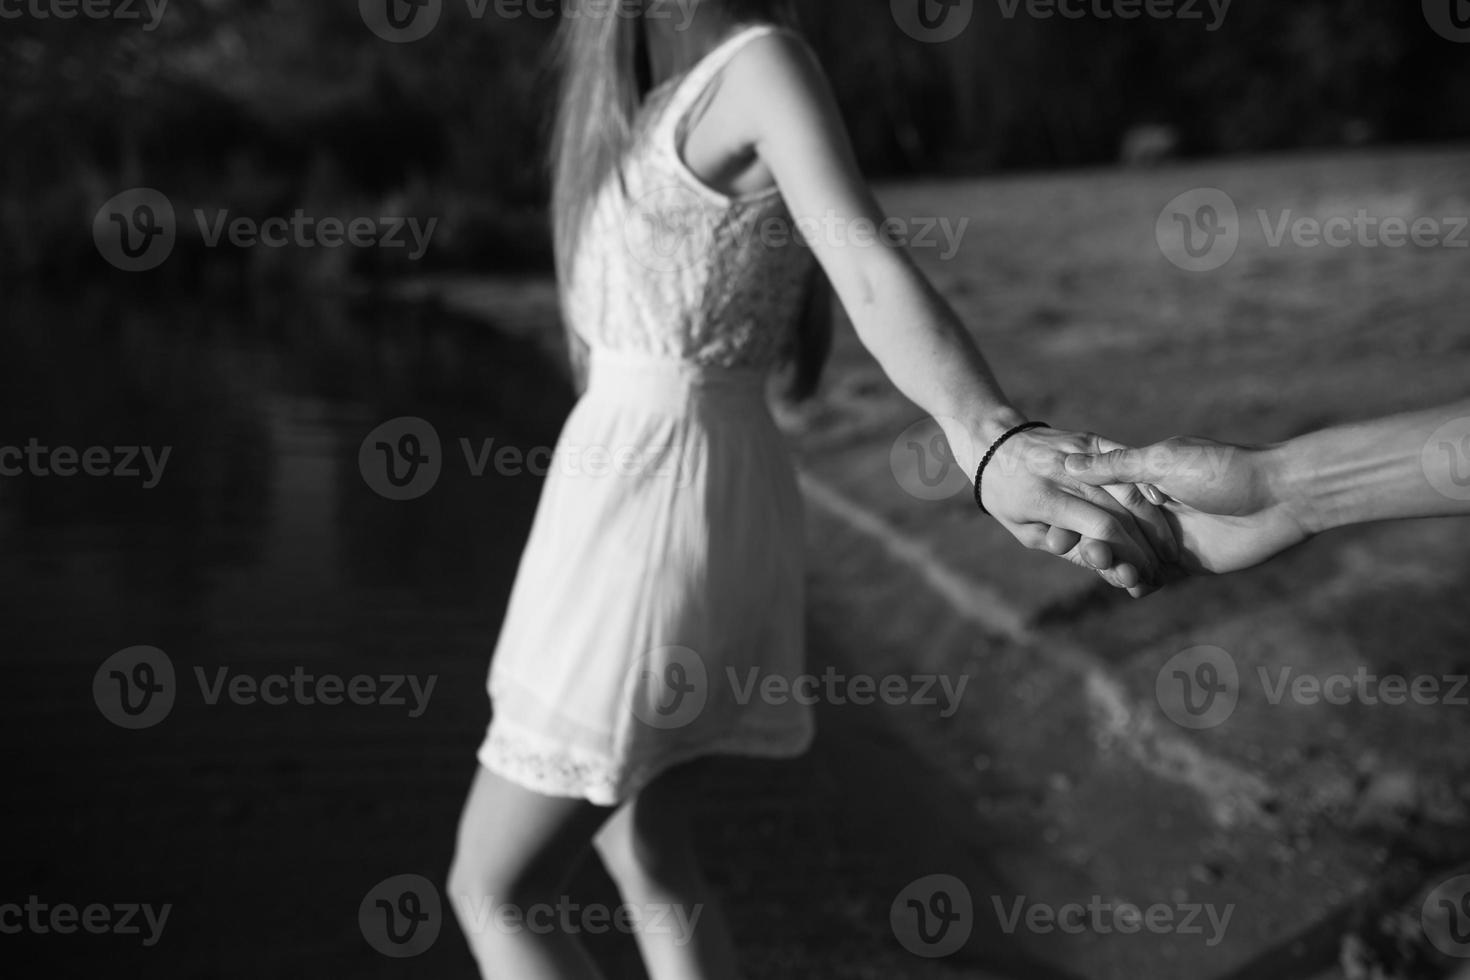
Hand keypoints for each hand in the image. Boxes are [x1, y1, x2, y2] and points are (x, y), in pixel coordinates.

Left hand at [978, 427, 1179, 595]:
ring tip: (1166, 549)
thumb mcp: (1026, 532)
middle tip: (1159, 570)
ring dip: (1153, 521)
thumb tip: (1110, 570)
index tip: (1139, 576)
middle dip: (1144, 545)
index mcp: (1043, 497)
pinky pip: (1127, 464)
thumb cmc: (1006, 497)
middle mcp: (1063, 472)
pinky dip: (1147, 488)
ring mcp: (1079, 452)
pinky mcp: (1090, 439)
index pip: (1100, 527)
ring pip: (1129, 487)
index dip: (1126, 554)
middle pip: (1120, 511)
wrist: (992, 442)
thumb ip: (1068, 550)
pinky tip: (1164, 511)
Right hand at [1063, 437, 1310, 573]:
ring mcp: (1167, 539)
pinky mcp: (1187, 564)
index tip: (1051, 529)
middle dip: (1088, 544)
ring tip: (1105, 568)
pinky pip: (1154, 579)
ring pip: (1126, 558)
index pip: (1097, 501)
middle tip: (1074, 552)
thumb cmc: (1223, 468)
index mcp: (1142, 481)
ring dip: (1111, 566)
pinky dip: (1139, 585)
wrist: (1281, 496)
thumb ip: (1117, 467)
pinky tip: (1130, 587)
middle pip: (1106, 533)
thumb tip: (1068, 462)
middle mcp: (1150, 511)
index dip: (1073, 515)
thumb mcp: (1163, 460)